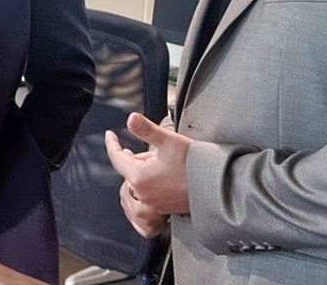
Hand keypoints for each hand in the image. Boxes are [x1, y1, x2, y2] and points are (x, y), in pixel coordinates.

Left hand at [105, 111, 191, 235]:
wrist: (216, 186)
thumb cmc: (193, 162)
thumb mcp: (168, 141)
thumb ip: (146, 129)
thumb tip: (130, 118)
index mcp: (139, 178)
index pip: (116, 158)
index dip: (111, 143)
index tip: (110, 134)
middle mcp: (142, 195)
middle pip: (128, 170)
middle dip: (135, 157)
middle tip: (153, 149)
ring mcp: (152, 204)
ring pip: (137, 181)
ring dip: (141, 169)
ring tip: (158, 160)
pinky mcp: (162, 209)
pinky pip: (146, 193)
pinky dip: (148, 181)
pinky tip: (161, 173)